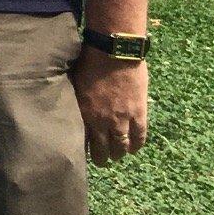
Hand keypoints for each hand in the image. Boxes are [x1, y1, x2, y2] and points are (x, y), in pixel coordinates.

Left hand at [71, 47, 148, 163]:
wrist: (113, 53)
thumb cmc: (89, 62)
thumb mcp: (75, 84)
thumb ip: (78, 101)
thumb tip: (73, 108)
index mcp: (84, 113)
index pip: (84, 140)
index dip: (84, 149)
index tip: (83, 154)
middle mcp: (102, 120)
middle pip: (103, 147)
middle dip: (102, 157)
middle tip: (101, 161)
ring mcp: (122, 118)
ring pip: (121, 145)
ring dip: (119, 153)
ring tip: (117, 157)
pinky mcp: (139, 113)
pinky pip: (139, 135)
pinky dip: (136, 144)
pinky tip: (134, 150)